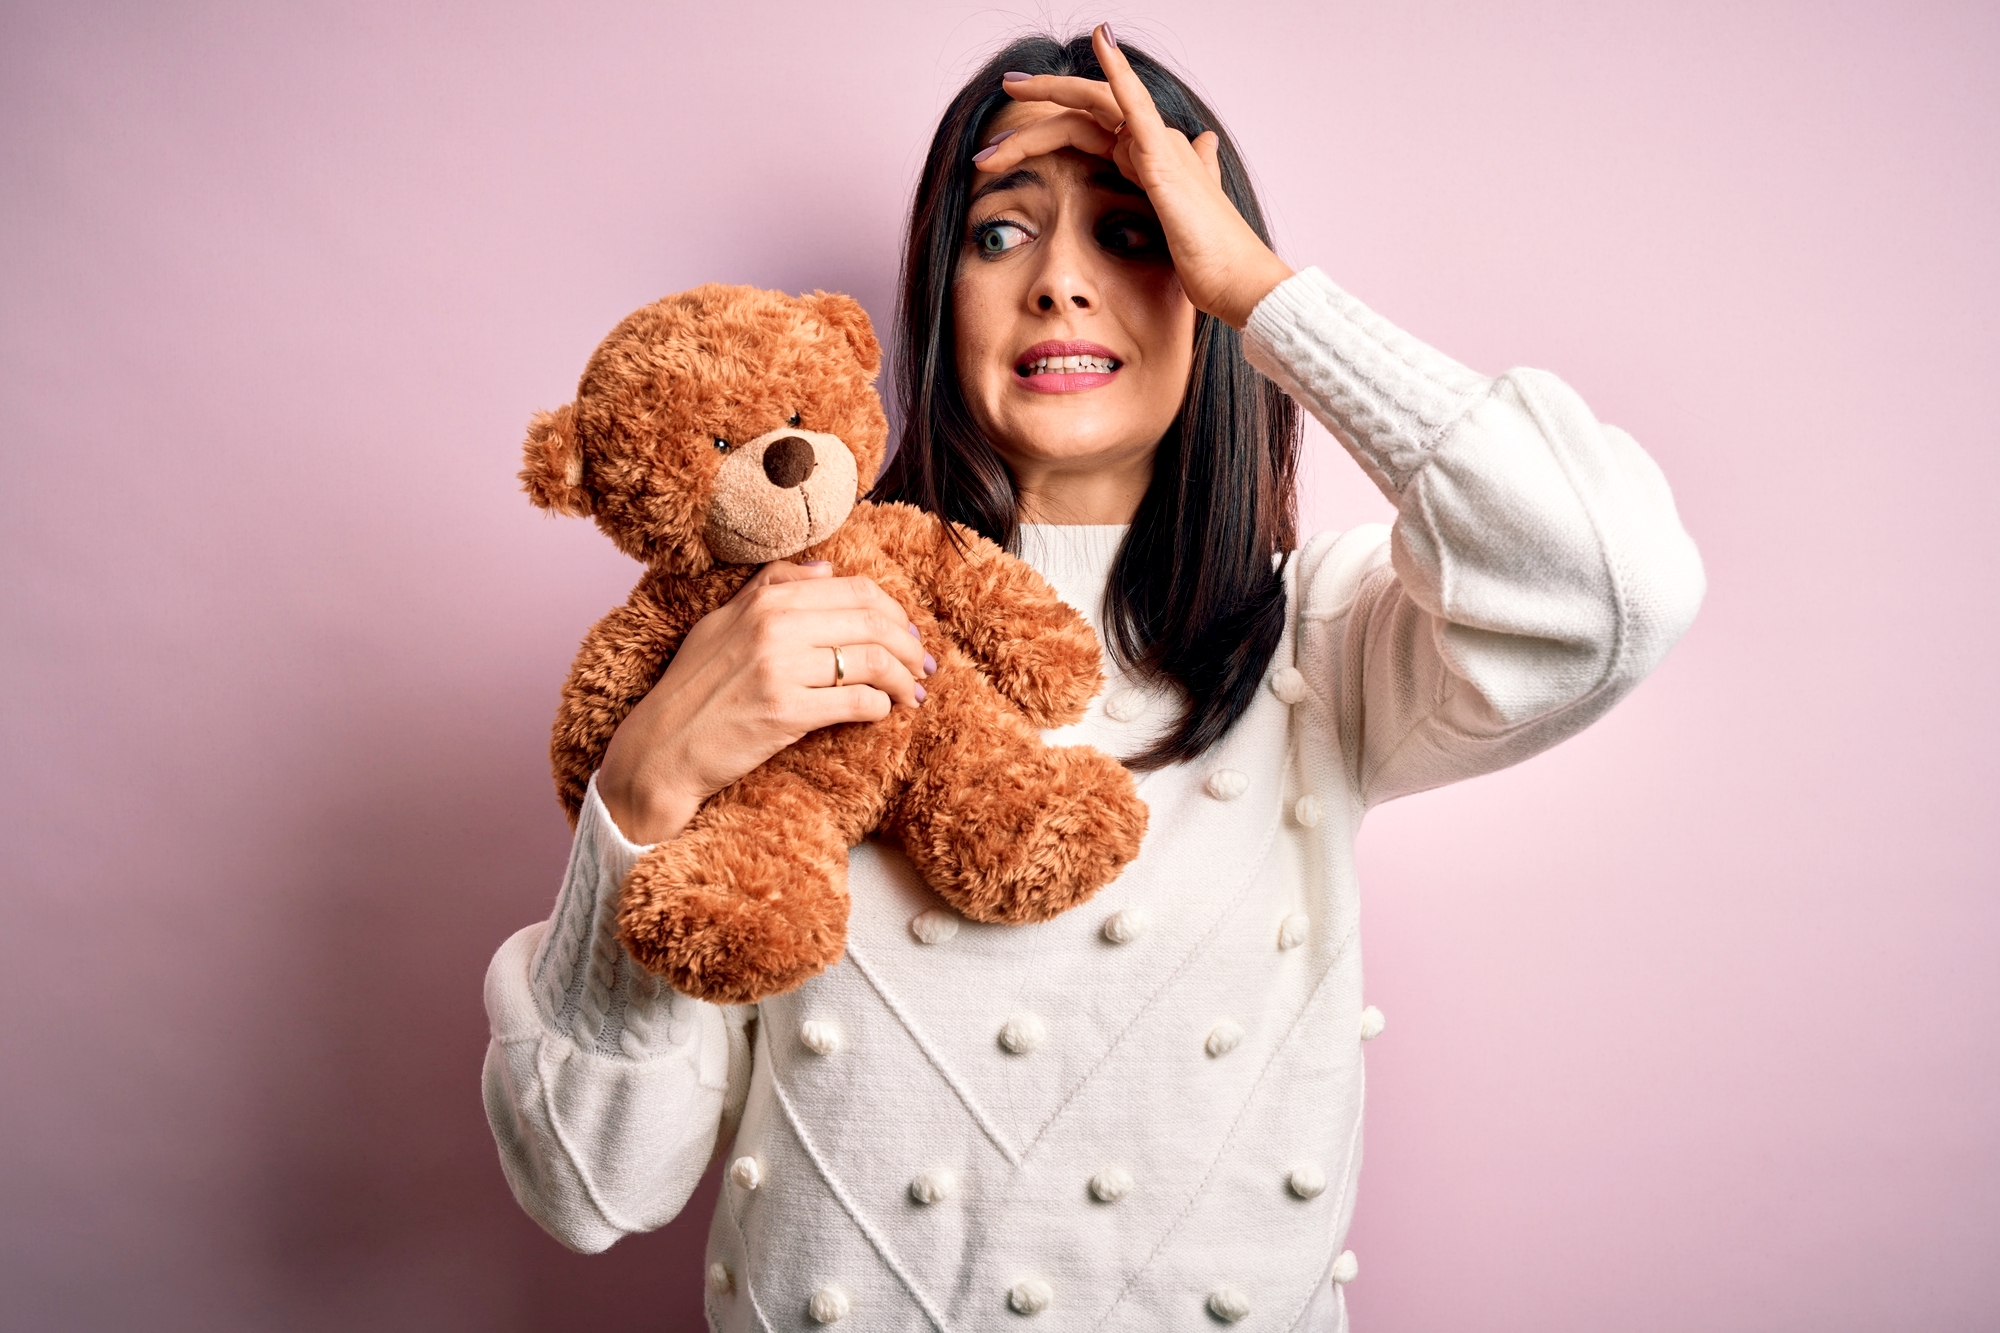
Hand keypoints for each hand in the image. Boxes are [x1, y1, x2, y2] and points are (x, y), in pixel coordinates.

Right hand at [595, 561, 932, 843]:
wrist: (661, 749)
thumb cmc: (692, 688)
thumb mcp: (721, 623)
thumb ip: (772, 586)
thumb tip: (828, 568)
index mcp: (766, 599)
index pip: (857, 590)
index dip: (895, 612)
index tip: (909, 634)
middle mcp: (775, 625)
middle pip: (873, 623)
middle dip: (911, 646)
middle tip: (924, 667)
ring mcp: (781, 668)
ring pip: (873, 661)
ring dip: (905, 680)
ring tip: (914, 695)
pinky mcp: (786, 712)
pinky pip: (857, 702)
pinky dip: (881, 707)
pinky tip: (883, 713)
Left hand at [976, 24, 1294, 329]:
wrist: (1237, 284)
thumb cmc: (1210, 264)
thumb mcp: (1179, 223)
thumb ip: (1186, 181)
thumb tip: (1204, 145)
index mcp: (1146, 160)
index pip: (1087, 129)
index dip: (1045, 129)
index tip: (1003, 145)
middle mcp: (1152, 144)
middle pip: (1082, 112)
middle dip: (1037, 105)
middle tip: (999, 104)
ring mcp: (1158, 146)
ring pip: (1093, 105)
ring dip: (1049, 93)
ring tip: (1012, 88)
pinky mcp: (1163, 158)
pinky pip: (1135, 105)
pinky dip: (1119, 71)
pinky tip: (1102, 40)